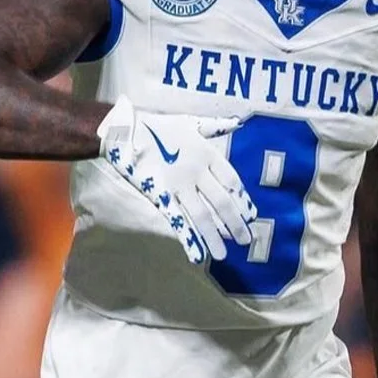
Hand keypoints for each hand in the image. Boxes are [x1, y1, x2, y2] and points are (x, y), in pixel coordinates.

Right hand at [97, 96, 256, 263]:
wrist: (127, 130)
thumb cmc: (159, 126)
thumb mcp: (191, 123)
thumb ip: (215, 126)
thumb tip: (236, 123)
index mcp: (206, 153)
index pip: (232, 181)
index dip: (242, 199)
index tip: (251, 215)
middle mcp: (197, 171)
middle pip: (221, 202)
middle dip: (235, 223)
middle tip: (245, 240)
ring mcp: (179, 185)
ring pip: (202, 215)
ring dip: (214, 237)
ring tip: (222, 255)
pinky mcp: (161, 195)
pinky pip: (177, 219)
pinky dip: (188, 238)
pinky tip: (197, 254)